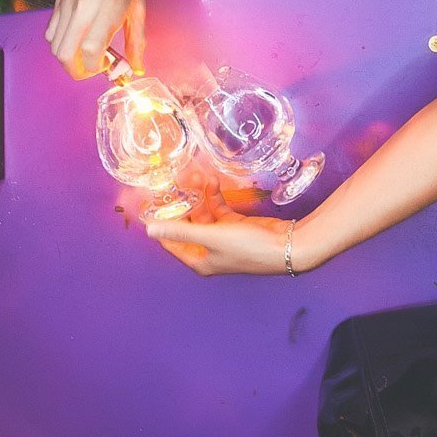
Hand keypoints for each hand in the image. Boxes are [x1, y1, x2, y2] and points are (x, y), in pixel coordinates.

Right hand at [45, 0, 145, 76]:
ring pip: (53, 44)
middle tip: (91, 68)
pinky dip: (60, 40)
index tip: (106, 66)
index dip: (96, 68)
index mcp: (107, 9)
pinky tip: (75, 35)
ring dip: (67, 56)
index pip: (90, 53)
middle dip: (76, 70)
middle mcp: (82, 8)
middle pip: (64, 55)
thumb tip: (136, 65)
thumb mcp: (138, 3)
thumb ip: (136, 38)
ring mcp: (66, 3)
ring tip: (83, 52)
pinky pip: (51, 28)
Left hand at [145, 180, 296, 275]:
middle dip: (183, 203)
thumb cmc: (248, 248)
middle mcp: (208, 251)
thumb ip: (180, 230)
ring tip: (197, 176)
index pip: (170, 240)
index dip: (160, 222)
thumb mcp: (211, 236)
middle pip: (186, 224)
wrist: (287, 245)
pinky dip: (215, 196)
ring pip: (204, 214)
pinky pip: (219, 209)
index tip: (151, 202)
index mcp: (198, 260)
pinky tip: (212, 181)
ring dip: (200, 196)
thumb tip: (149, 230)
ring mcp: (222, 238)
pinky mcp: (235, 226)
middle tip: (175, 182)